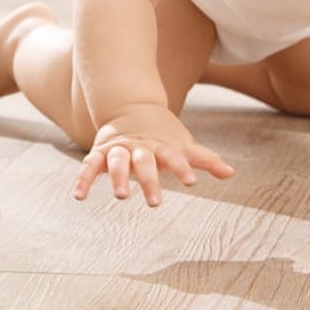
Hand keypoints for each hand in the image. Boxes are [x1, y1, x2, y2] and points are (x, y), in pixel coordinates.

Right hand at [72, 104, 234, 206]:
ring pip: (117, 162)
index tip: (191, 182)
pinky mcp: (100, 154)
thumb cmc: (162, 133)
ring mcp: (119, 150)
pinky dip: (83, 179)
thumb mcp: (182, 144)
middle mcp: (139, 147)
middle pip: (144, 162)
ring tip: (121, 195)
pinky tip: (79, 197)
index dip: (182, 168)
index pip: (173, 157)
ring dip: (119, 177)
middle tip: (155, 203)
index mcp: (161, 146)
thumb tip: (231, 173)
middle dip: (149, 180)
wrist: (130, 106)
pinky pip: (89, 166)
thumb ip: (204, 159)